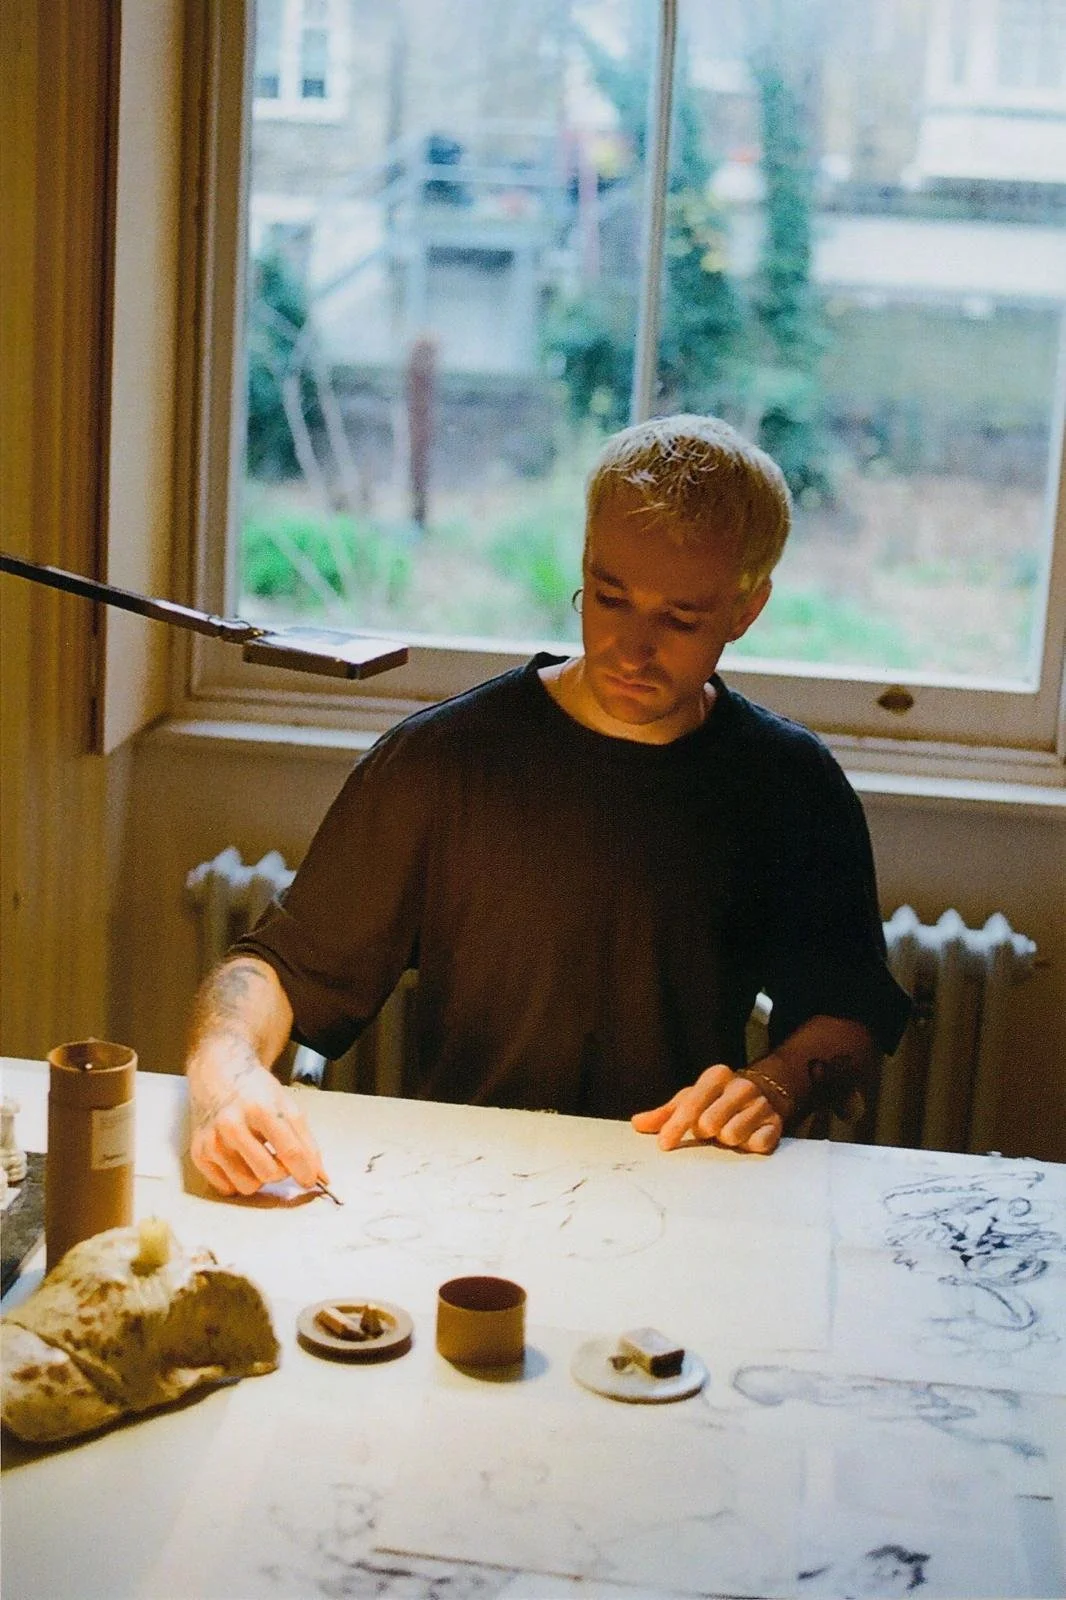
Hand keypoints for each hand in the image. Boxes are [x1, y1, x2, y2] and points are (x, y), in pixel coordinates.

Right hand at [188, 1040, 327, 1196]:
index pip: (290, 1151)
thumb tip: (320, 1176)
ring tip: (257, 1156)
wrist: (219, 1075)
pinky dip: (237, 1179)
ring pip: (247, 1186)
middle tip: (279, 1158)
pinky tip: (239, 1159)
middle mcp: (231, 1125)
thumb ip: (306, 1142)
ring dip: (258, 1178)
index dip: (305, 1171)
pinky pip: (226, 1188)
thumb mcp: (287, 1106)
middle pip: (269, 1173)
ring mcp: (212, 1141)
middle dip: (281, 1172)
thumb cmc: (255, 1091)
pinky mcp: (198, 1154)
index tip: (310, 1180)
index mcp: (260, 1109)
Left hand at [632, 1064, 784, 1155]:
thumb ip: (664, 1114)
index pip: (691, 1103)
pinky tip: (747, 1138)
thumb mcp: (690, 1100)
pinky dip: (748, 1146)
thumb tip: (637, 1124)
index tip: (664, 1145)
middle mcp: (740, 1086)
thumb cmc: (716, 1100)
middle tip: (709, 1130)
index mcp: (716, 1076)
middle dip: (705, 1132)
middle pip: (710, 1122)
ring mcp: (760, 1105)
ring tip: (728, 1132)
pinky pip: (756, 1144)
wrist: (764, 1095)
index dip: (676, 1126)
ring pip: (733, 1135)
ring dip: (726, 1141)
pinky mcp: (776, 1124)